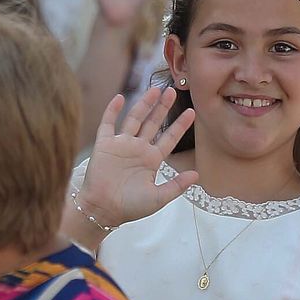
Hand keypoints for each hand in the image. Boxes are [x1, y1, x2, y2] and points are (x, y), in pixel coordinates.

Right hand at [77, 87, 196, 228]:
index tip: (192, 112)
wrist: (103, 210)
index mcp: (152, 160)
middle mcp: (138, 149)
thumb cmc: (130, 207)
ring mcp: (121, 145)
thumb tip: (197, 175)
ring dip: (144, 104)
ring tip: (154, 90)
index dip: (180, 125)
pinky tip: (120, 97)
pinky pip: (108, 123)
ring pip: (134, 119)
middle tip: (173, 91)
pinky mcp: (104, 145)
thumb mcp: (158, 198)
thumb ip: (177, 185)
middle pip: (153, 123)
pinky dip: (113, 110)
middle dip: (163, 108)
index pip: (169, 138)